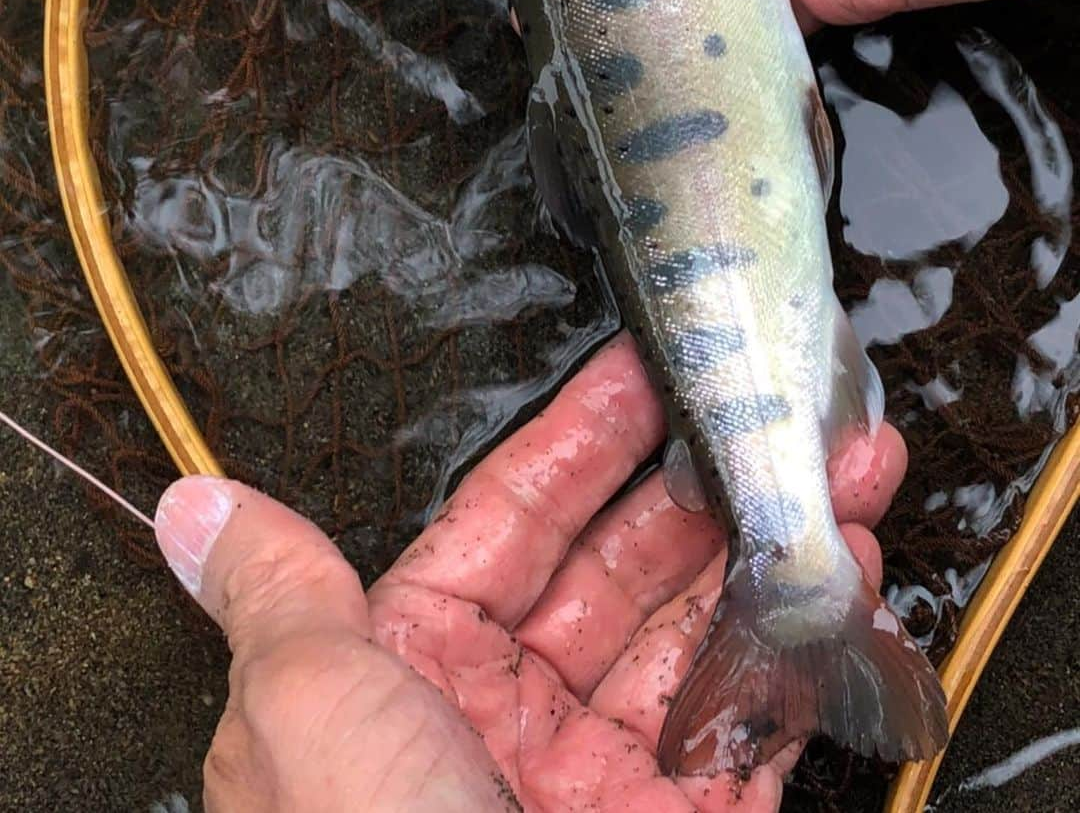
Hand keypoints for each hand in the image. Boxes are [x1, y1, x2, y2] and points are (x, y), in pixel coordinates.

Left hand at [155, 335, 906, 811]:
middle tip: (770, 405)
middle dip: (701, 478)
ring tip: (843, 467)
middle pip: (621, 561)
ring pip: (698, 629)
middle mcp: (508, 715)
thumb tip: (191, 504)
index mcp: (412, 671)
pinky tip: (845, 571)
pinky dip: (807, 645)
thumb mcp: (305, 715)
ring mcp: (605, 777)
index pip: (510, 518)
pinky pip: (756, 722)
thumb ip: (276, 594)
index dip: (581, 436)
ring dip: (774, 544)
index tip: (642, 366)